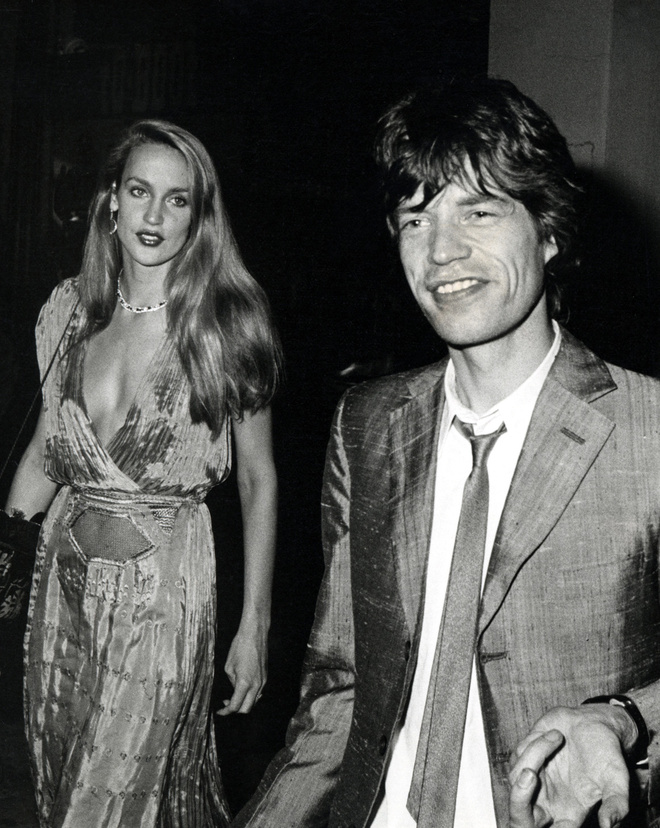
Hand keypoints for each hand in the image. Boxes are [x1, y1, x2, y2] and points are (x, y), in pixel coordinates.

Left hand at [217, 624, 267, 715]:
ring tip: (233, 696)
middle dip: (235, 710)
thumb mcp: (229, 666)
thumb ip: (232, 682)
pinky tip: (243, 689)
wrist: (255, 634)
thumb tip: (235, 688)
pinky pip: (258, 692)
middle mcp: (256, 685)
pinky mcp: (265, 676)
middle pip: (247, 709)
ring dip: (243, 703)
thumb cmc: (240, 647)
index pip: (235, 706)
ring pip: (254, 701)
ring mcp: (263, 681)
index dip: (226, 711)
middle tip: (225, 704)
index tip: (219, 711)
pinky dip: (250, 696)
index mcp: (244, 683)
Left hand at [508, 705, 633, 827]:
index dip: (545, 827)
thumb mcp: (616, 779)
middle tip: (530, 775)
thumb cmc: (607, 755)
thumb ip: (615, 803)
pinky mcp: (523, 759)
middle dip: (518, 799)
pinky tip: (553, 734)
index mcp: (568, 815)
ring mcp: (533, 781)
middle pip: (519, 817)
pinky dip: (535, 743)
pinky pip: (518, 755)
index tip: (547, 813)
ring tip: (559, 737)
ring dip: (535, 754)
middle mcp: (546, 802)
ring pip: (516, 778)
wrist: (594, 723)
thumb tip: (608, 825)